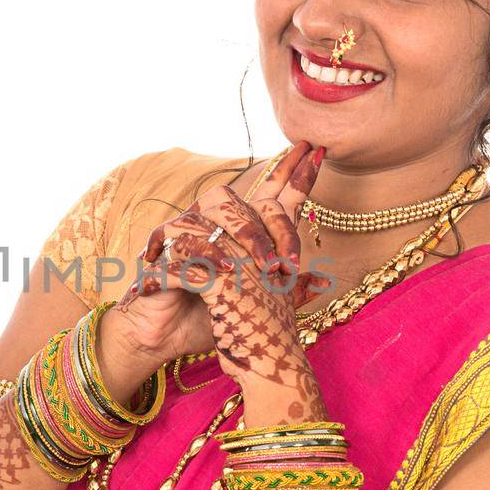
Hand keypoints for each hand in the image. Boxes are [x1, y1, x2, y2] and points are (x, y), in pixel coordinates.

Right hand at [136, 142, 330, 417]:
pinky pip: (184, 240)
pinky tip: (225, 270)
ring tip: (263, 267)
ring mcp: (184, 235)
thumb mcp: (258, 306)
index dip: (291, 173)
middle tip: (288, 263)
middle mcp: (209, 225)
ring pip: (213, 213)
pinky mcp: (162, 252)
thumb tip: (327, 280)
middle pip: (242, 203)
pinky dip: (208, 254)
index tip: (315, 150)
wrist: (166, 338)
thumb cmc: (211, 318)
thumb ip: (291, 291)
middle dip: (270, 229)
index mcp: (235, 233)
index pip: (267, 197)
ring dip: (244, 237)